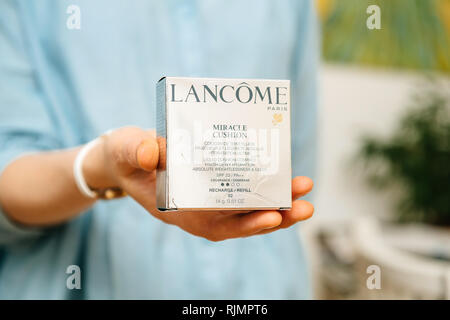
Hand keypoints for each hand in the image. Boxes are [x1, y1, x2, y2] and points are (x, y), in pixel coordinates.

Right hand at [84, 127, 313, 240]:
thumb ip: (135, 150)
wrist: (129, 158)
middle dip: (274, 215)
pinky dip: (266, 191)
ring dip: (278, 205)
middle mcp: (197, 212)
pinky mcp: (215, 190)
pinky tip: (286, 179)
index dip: (243, 222)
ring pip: (247, 211)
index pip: (213, 222)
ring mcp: (208, 203)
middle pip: (240, 221)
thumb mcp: (126, 149)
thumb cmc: (128, 156)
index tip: (271, 216)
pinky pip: (244, 196)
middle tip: (304, 206)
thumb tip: (151, 152)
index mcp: (176, 209)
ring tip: (304, 191)